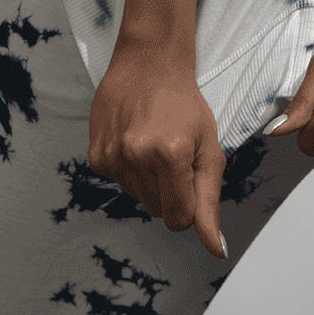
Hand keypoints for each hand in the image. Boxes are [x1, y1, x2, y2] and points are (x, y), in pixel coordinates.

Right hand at [87, 0, 226, 259]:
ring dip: (149, 181)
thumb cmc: (186, 105)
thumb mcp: (209, 149)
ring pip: (137, 199)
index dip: (189, 203)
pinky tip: (135, 141)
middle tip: (174, 154)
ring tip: (154, 143)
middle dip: (170, 192)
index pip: (180, 219)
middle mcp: (138, 157)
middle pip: (157, 211)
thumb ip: (210, 202)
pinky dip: (129, 170)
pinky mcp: (96, 156)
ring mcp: (113, 157)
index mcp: (172, 155)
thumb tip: (217, 251)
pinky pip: (118, 184)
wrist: (149, 64)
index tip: (190, 176)